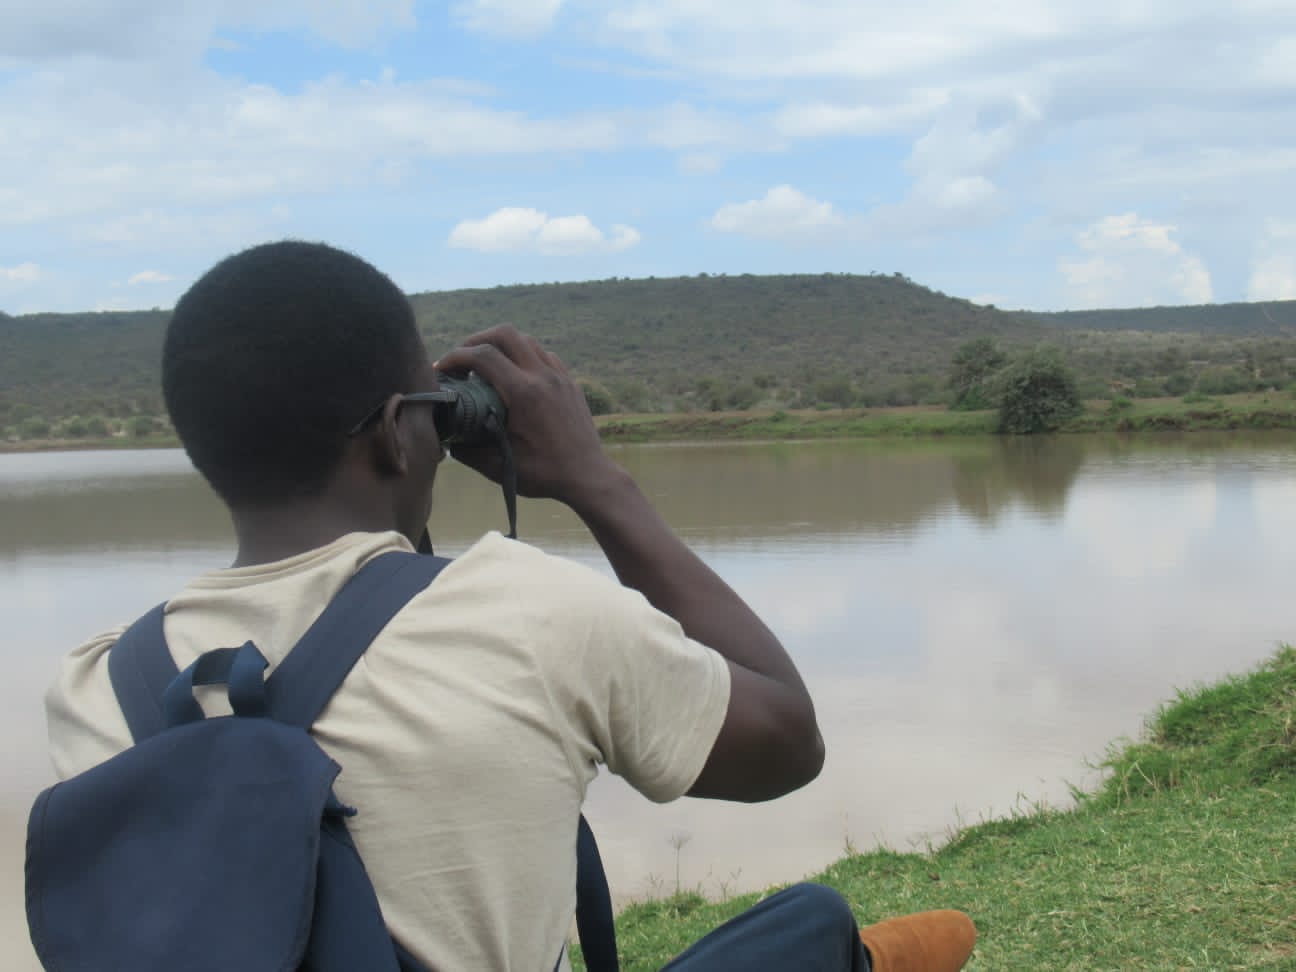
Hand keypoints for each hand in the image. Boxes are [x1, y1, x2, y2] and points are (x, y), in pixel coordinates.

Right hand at [435, 326, 621, 506]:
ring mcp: (560, 377)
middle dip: (477, 340)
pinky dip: (524, 356)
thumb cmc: (546, 474)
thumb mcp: (499, 466)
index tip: (442, 368)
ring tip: (486, 364)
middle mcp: (543, 377)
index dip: (456, 356)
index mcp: (524, 394)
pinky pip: (544, 355)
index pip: (483, 356)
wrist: (588, 476)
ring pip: (526, 340)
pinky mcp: (570, 383)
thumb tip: (447, 439)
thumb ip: (468, 451)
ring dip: (502, 345)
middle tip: (462, 358)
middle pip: (505, 334)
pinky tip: (516, 375)